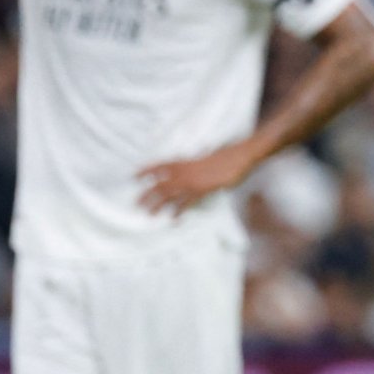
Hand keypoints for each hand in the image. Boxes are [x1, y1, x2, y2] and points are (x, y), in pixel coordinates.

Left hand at [137, 142, 260, 215]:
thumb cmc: (225, 155)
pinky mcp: (202, 191)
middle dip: (147, 194)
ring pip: (169, 195)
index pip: (160, 166)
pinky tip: (173, 218)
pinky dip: (179, 211)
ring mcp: (193, 182)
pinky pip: (187, 203)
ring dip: (158, 205)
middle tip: (136, 203)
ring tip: (149, 214)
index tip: (134, 176)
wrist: (238, 157)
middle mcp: (185, 172)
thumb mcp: (206, 156)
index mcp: (185, 162)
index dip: (146, 171)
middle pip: (160, 184)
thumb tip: (191, 166)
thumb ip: (196, 163)